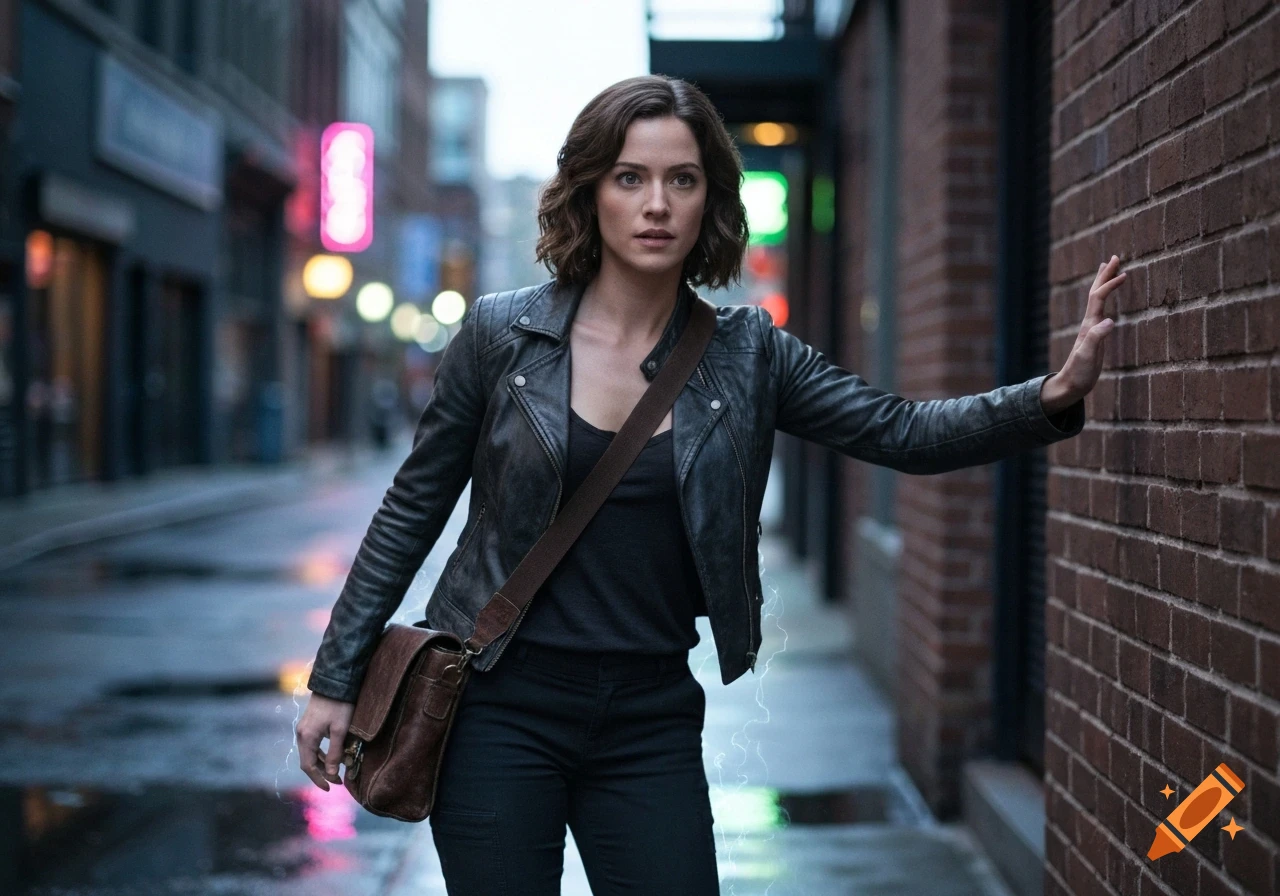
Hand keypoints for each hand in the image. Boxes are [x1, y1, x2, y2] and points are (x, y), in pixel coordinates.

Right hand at [296, 692, 355, 790]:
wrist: (335, 682)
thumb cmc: (340, 706)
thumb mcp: (340, 731)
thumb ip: (334, 753)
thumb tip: (330, 774)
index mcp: (306, 737)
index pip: (308, 766)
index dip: (318, 779)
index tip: (330, 788)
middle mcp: (301, 734)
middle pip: (308, 761)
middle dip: (321, 773)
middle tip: (338, 781)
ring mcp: (304, 728)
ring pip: (310, 753)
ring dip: (322, 764)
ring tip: (337, 771)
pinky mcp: (309, 723)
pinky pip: (312, 744)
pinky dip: (321, 753)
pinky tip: (333, 756)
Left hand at [1040, 254, 1124, 414]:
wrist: (1070, 385)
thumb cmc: (1079, 373)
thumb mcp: (1088, 356)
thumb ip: (1096, 339)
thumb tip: (1109, 321)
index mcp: (1089, 325)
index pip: (1099, 298)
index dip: (1110, 285)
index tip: (1124, 274)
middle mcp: (1089, 323)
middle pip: (1096, 293)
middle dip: (1105, 275)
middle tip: (1114, 257)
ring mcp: (1092, 328)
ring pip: (1097, 299)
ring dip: (1103, 282)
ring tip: (1108, 268)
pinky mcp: (1095, 335)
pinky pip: (1100, 310)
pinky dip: (1104, 298)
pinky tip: (1106, 298)